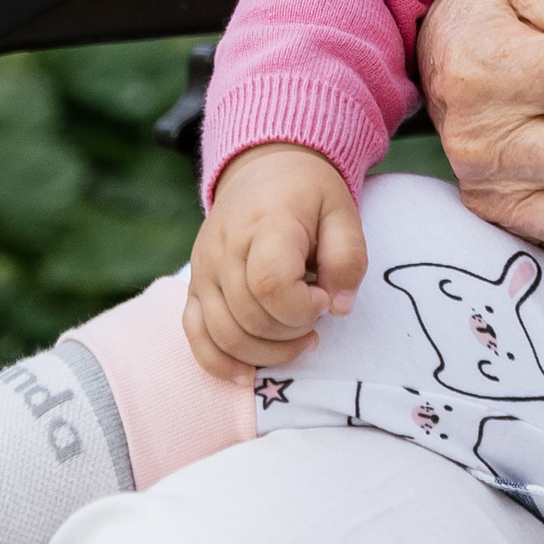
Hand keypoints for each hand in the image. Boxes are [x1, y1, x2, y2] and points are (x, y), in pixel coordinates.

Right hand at [185, 142, 366, 375]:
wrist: (263, 169)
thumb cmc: (309, 194)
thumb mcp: (343, 212)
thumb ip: (349, 258)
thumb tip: (339, 307)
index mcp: (266, 223)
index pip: (270, 284)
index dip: (302, 308)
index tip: (324, 300)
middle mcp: (225, 248)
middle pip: (249, 318)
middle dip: (291, 334)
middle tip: (317, 319)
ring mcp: (203, 268)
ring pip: (224, 335)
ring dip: (266, 353)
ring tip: (298, 341)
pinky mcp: (194, 285)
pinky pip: (194, 335)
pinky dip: (218, 362)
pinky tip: (247, 373)